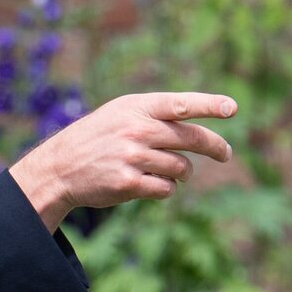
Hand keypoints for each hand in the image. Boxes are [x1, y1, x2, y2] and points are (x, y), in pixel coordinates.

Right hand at [9, 92, 236, 231]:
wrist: (60, 166)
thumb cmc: (96, 137)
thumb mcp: (119, 114)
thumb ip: (155, 115)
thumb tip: (200, 130)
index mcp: (134, 108)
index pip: (179, 103)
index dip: (208, 104)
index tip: (231, 108)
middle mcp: (135, 130)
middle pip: (191, 139)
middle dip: (215, 147)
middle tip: (225, 154)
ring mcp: (132, 157)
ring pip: (182, 167)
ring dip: (181, 172)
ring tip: (165, 170)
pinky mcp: (129, 183)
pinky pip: (167, 188)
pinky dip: (165, 188)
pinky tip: (150, 184)